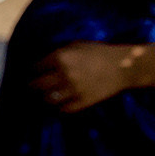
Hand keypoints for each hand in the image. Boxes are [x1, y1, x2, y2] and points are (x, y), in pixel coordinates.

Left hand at [32, 41, 146, 112]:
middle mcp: (64, 74)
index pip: (35, 68)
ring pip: (48, 99)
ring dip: (44, 99)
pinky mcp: (83, 101)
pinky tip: (58, 106)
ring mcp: (73, 89)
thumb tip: (42, 61)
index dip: (31, 72)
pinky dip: (59, 108)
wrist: (124, 67)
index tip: (30, 75)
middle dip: (32, 87)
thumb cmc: (99, 53)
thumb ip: (59, 53)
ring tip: (43, 98)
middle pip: (36, 85)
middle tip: (31, 88)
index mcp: (60, 57)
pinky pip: (64, 109)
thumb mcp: (76, 46)